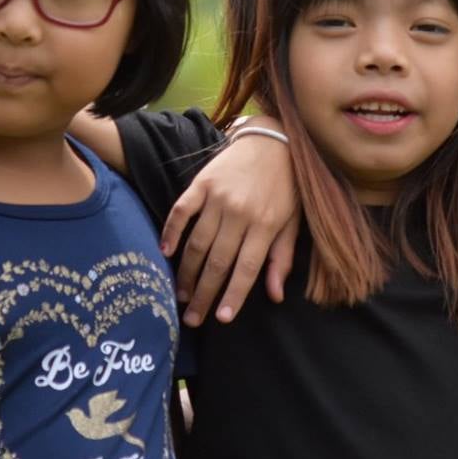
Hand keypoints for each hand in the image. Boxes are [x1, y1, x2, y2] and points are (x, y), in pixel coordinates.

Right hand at [160, 132, 299, 326]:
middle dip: (203, 293)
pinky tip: (165, 252)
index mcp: (266, 225)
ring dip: (186, 272)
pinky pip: (182, 210)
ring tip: (179, 295)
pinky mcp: (202, 183)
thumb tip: (275, 296)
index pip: (247, 269)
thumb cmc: (286, 186)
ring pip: (198, 242)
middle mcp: (241, 213)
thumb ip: (282, 258)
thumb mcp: (292, 222)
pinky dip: (172, 231)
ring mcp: (218, 197)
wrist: (273, 140)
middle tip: (191, 318)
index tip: (221, 318)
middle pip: (218, 261)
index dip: (233, 295)